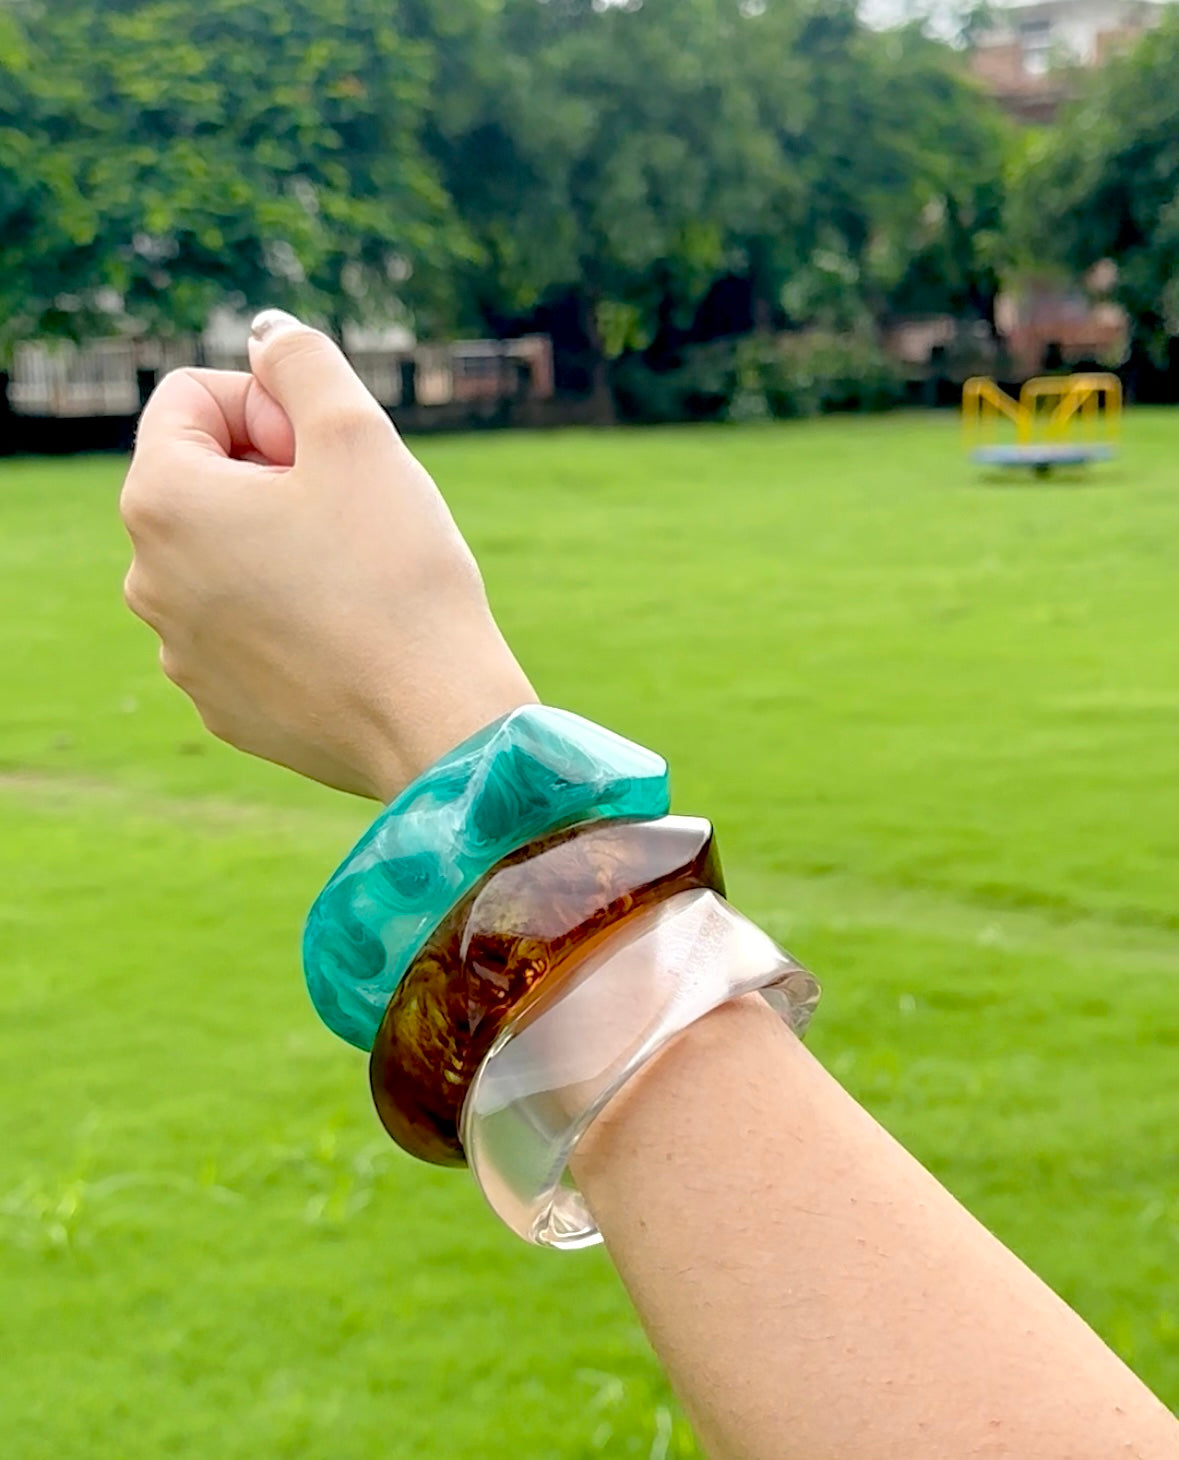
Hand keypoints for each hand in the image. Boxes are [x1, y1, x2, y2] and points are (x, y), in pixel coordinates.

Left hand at [120, 311, 535, 800]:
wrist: (436, 722)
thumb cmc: (398, 574)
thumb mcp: (357, 433)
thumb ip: (302, 359)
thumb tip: (265, 334)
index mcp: (161, 501)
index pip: (193, 398)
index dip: (274, 408)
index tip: (330, 457)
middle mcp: (147, 580)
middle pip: (206, 479)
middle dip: (274, 476)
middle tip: (353, 515)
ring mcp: (180, 652)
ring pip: (227, 557)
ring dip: (283, 545)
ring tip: (355, 578)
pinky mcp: (221, 704)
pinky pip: (245, 628)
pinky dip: (290, 614)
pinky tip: (350, 633)